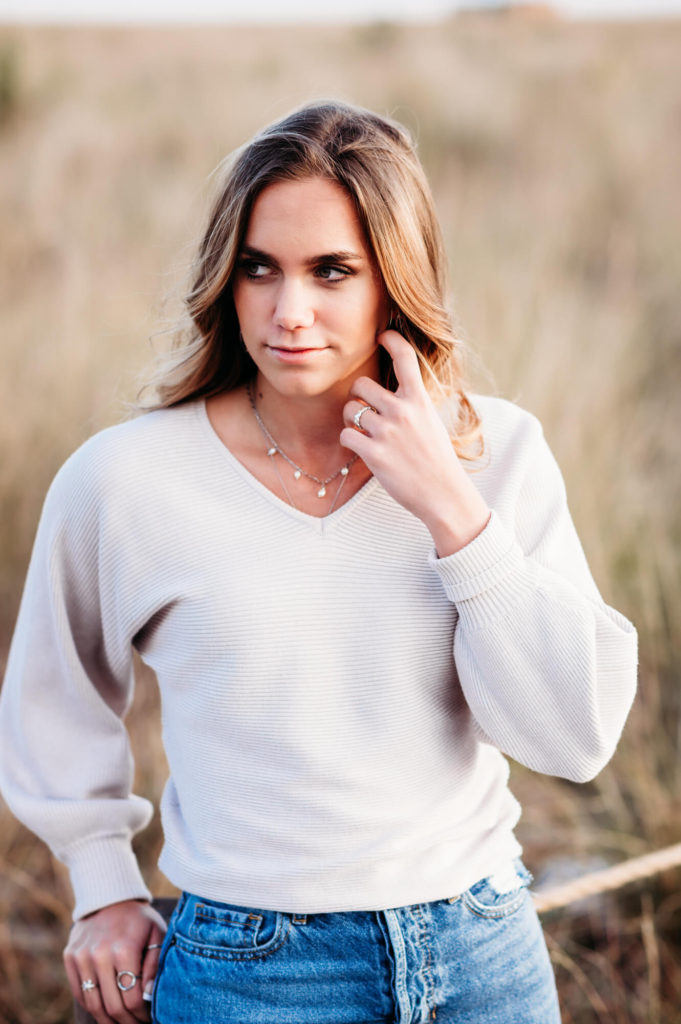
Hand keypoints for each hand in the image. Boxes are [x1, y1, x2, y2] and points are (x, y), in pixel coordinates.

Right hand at [64, 899, 166, 1023]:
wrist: (110, 896)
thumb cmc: (139, 919)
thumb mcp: (157, 934)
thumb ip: (155, 966)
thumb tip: (149, 996)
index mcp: (124, 949)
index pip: (131, 998)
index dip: (141, 1014)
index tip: (149, 1018)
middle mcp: (99, 954)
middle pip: (112, 1006)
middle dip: (126, 1022)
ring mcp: (81, 956)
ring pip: (93, 1004)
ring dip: (108, 1020)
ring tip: (121, 1022)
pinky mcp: (70, 957)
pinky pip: (80, 993)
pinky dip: (92, 1006)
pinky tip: (106, 1010)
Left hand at [340, 330, 489, 556]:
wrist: (444, 494)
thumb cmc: (437, 459)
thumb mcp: (431, 422)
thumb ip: (412, 404)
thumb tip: (389, 391)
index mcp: (420, 400)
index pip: (405, 359)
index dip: (392, 340)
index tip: (382, 335)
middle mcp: (403, 411)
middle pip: (361, 385)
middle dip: (357, 397)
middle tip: (363, 411)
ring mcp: (388, 432)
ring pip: (350, 410)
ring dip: (351, 420)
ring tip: (364, 433)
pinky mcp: (374, 454)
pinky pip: (346, 435)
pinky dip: (349, 441)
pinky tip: (361, 449)